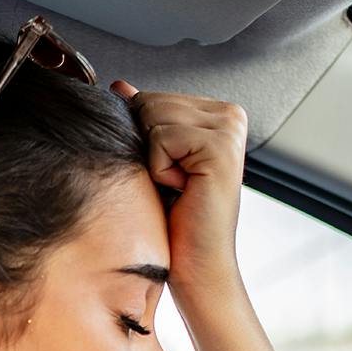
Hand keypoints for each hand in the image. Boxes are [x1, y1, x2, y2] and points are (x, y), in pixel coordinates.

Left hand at [109, 80, 247, 296]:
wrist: (196, 264)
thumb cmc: (177, 219)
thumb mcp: (155, 160)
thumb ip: (143, 119)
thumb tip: (120, 86)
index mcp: (218, 113)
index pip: (153, 98)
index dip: (146, 139)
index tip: (172, 171)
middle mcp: (230, 115)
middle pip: (151, 102)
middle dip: (148, 148)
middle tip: (175, 182)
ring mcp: (229, 128)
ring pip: (153, 116)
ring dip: (154, 159)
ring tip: (179, 185)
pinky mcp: (221, 145)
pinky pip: (161, 138)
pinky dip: (160, 169)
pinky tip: (183, 189)